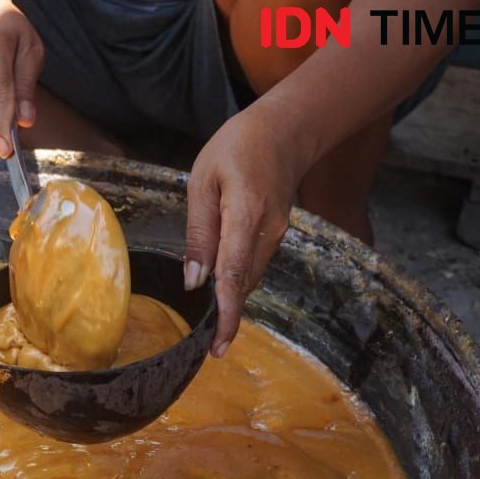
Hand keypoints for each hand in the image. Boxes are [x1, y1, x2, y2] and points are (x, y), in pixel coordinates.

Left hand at [184, 105, 308, 357]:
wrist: (286, 131)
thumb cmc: (237, 147)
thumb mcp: (203, 182)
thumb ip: (199, 233)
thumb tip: (194, 280)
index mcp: (246, 215)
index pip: (234, 275)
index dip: (225, 314)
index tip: (217, 346)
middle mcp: (268, 233)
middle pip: (243, 284)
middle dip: (226, 316)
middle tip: (205, 346)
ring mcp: (277, 235)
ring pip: (249, 278)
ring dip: (231, 301)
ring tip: (210, 329)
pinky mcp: (277, 235)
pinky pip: (254, 266)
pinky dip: (237, 282)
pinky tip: (220, 291)